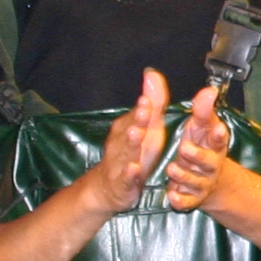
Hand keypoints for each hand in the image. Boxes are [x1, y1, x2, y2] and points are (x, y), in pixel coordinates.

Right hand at [85, 68, 169, 215]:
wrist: (107, 188)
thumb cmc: (133, 152)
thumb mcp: (147, 127)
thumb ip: (152, 103)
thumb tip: (152, 73)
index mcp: (128, 129)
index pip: (136, 116)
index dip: (143, 107)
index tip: (148, 98)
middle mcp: (122, 144)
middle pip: (130, 130)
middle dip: (137, 120)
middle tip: (145, 109)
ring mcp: (121, 164)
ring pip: (126, 152)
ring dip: (132, 143)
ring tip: (138, 133)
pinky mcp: (123, 184)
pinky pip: (126, 179)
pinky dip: (130, 174)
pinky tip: (135, 169)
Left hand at [163, 82, 235, 212]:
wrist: (207, 183)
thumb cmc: (200, 147)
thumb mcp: (200, 128)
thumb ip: (203, 110)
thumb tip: (209, 90)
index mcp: (214, 146)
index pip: (219, 139)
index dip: (219, 135)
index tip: (218, 128)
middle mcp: (210, 166)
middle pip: (208, 162)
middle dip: (198, 156)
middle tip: (184, 148)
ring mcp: (201, 184)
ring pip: (194, 181)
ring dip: (184, 176)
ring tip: (171, 169)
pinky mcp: (191, 199)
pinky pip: (186, 202)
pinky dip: (180, 200)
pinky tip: (172, 196)